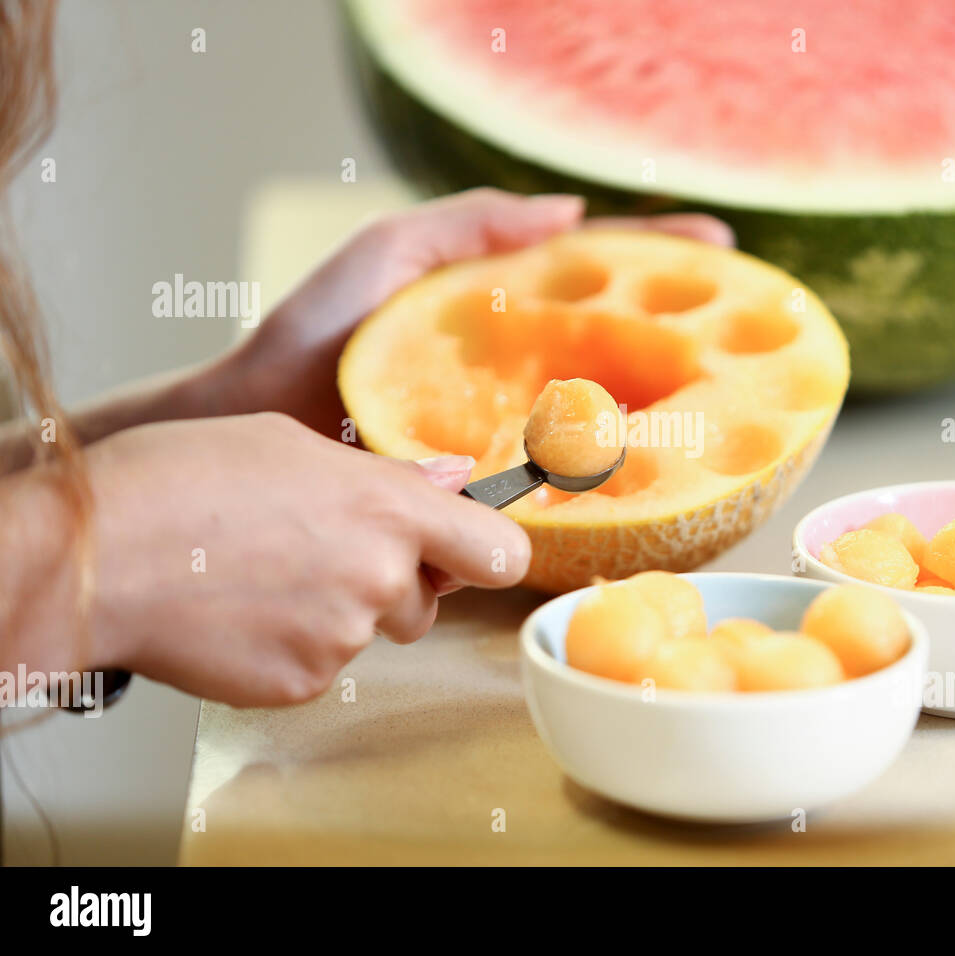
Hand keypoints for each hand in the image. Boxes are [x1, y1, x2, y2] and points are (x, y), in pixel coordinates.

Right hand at [75, 413, 527, 705]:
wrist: (95, 553)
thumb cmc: (182, 479)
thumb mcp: (290, 444)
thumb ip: (386, 474)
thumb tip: (451, 481)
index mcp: (391, 508)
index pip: (500, 553)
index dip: (489, 552)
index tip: (471, 550)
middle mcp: (381, 576)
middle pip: (427, 601)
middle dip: (393, 585)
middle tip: (326, 555)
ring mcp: (343, 638)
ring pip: (369, 633)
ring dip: (339, 614)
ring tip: (266, 577)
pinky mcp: (301, 683)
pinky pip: (319, 667)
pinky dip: (291, 647)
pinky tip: (242, 613)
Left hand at [225, 188, 733, 436]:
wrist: (259, 425)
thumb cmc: (313, 332)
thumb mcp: (389, 254)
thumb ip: (468, 223)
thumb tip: (569, 211)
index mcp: (503, 309)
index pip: (595, 272)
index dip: (657, 256)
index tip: (722, 248)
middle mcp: (518, 370)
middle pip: (616, 346)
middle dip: (681, 331)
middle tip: (742, 323)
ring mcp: (509, 430)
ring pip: (600, 418)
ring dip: (659, 409)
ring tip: (718, 394)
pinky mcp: (488, 489)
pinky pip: (558, 486)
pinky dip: (605, 480)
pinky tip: (646, 474)